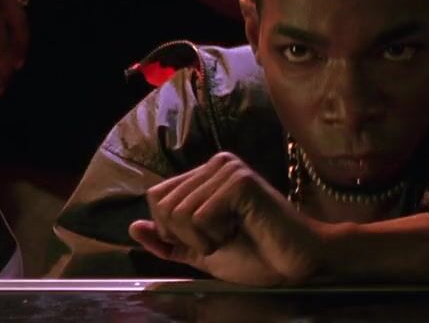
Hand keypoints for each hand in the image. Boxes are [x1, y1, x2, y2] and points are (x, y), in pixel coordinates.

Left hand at [129, 152, 328, 285]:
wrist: (296, 264)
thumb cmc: (255, 256)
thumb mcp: (199, 252)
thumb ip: (167, 242)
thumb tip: (132, 228)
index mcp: (205, 176)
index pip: (156, 197)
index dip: (169, 230)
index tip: (202, 241)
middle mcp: (216, 164)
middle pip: (162, 204)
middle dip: (184, 237)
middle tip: (219, 241)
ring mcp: (228, 169)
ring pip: (178, 212)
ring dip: (200, 240)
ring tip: (231, 237)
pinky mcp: (239, 181)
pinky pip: (197, 216)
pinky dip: (211, 237)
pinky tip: (239, 233)